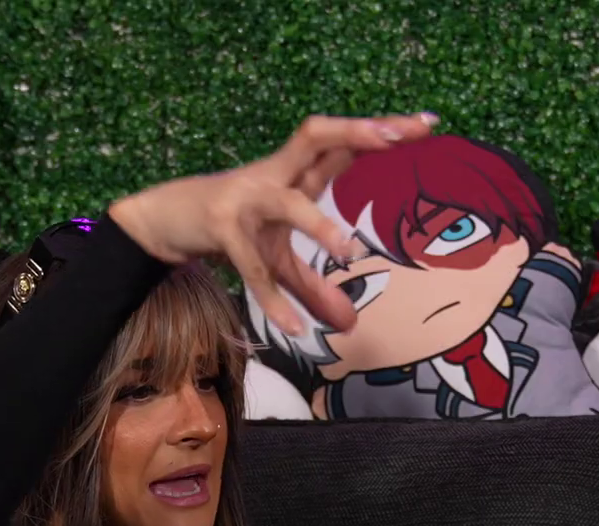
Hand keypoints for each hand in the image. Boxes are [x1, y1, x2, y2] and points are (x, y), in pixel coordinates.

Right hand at [109, 112, 437, 336]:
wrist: (169, 220)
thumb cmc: (236, 228)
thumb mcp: (282, 260)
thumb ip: (317, 289)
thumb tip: (350, 325)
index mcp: (297, 172)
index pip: (344, 141)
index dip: (384, 129)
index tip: (429, 124)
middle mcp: (276, 175)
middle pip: (318, 135)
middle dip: (356, 131)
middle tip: (395, 138)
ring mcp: (247, 199)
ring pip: (287, 203)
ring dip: (316, 224)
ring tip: (347, 250)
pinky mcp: (222, 229)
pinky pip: (253, 267)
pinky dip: (272, 299)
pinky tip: (292, 327)